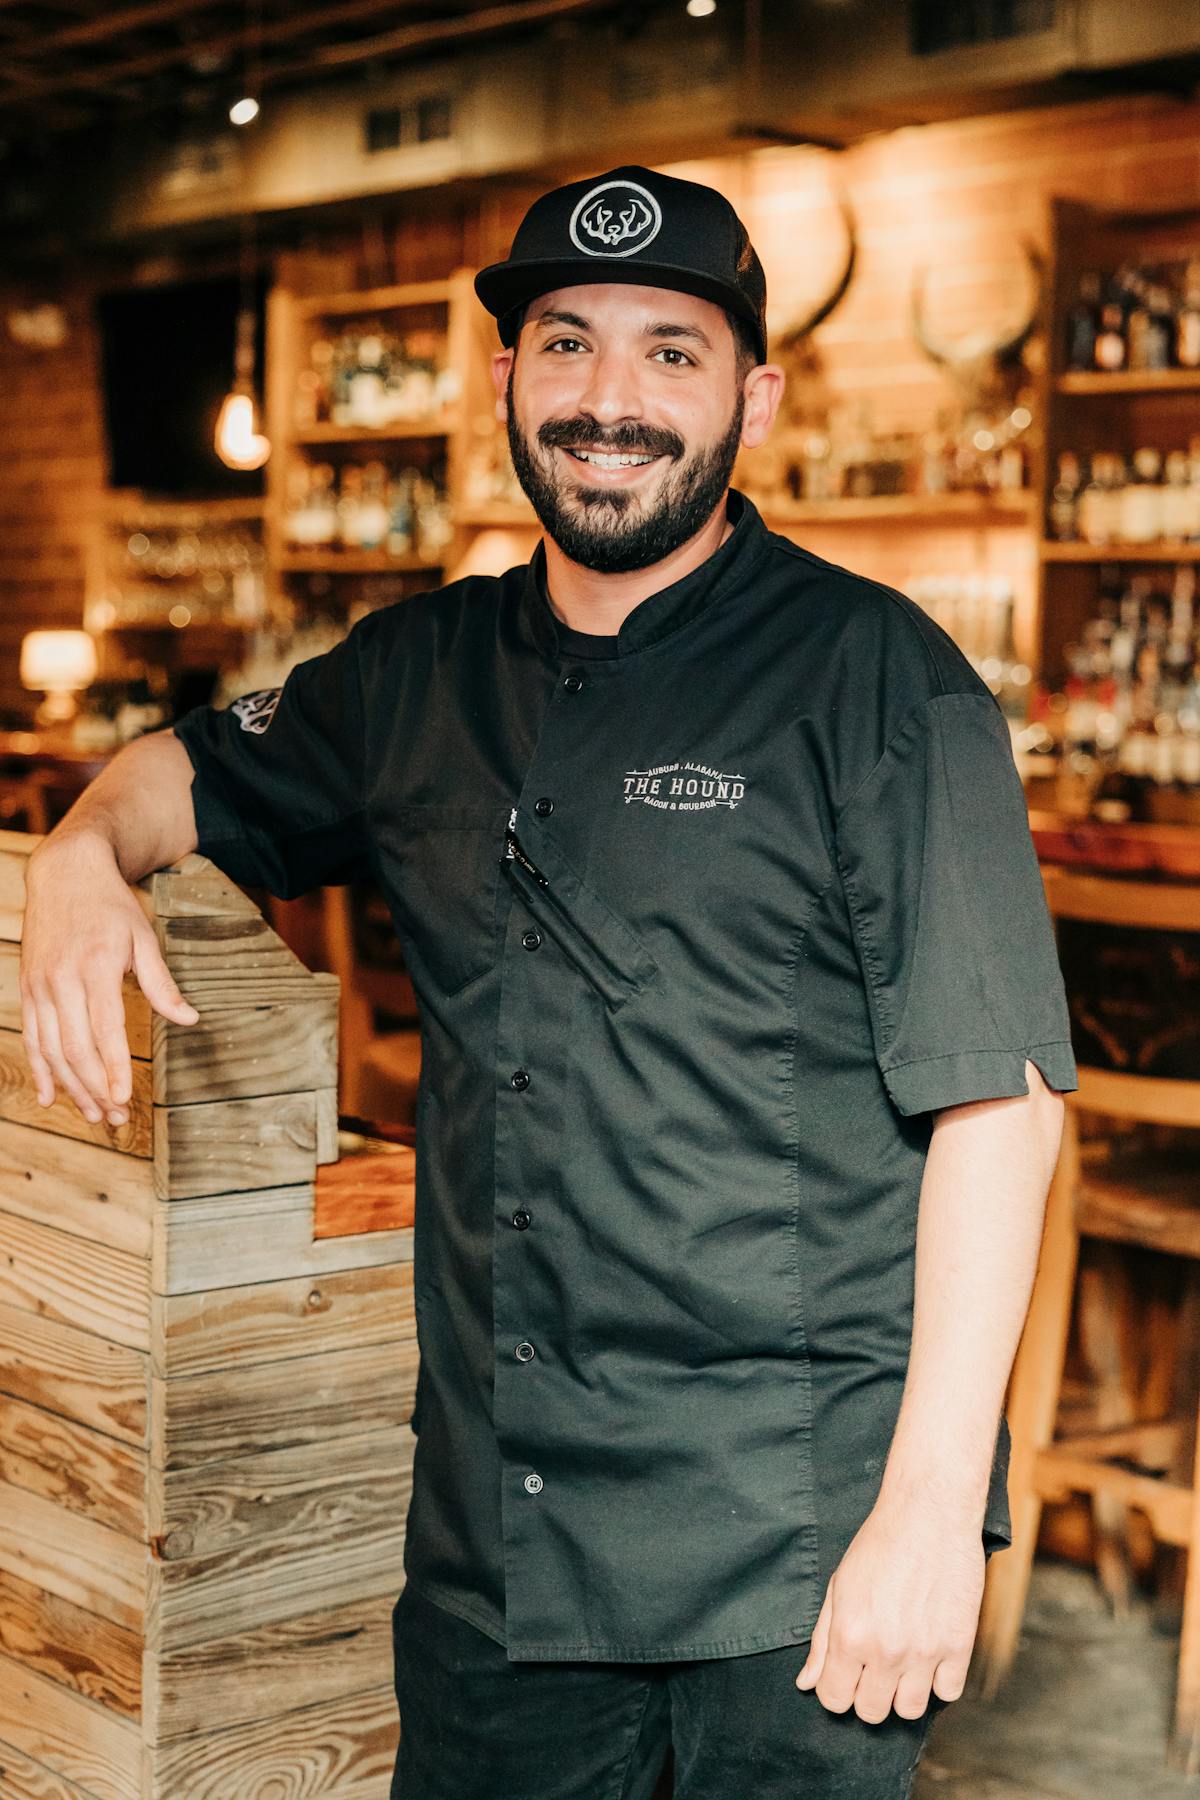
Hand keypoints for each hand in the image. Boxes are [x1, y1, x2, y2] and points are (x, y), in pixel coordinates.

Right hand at [20, 831, 199, 1127]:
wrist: (65, 874)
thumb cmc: (111, 907)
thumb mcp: (143, 938)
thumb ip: (161, 984)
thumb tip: (190, 1019)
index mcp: (96, 968)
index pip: (103, 1029)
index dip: (113, 1067)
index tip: (126, 1097)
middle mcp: (62, 980)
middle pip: (75, 1048)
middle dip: (96, 1088)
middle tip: (118, 1117)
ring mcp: (40, 986)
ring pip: (52, 1050)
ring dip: (72, 1088)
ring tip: (96, 1115)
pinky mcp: (28, 990)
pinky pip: (31, 1039)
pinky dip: (40, 1070)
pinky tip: (52, 1097)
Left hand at [795, 1497, 984, 1722]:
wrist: (928, 1514)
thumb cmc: (880, 1544)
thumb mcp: (839, 1586)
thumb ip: (821, 1639)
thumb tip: (806, 1682)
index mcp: (850, 1636)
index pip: (834, 1700)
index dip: (836, 1690)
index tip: (845, 1674)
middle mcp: (886, 1652)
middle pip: (871, 1712)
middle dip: (867, 1694)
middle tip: (874, 1666)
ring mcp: (925, 1652)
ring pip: (909, 1711)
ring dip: (902, 1693)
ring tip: (903, 1664)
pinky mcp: (959, 1646)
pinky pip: (947, 1694)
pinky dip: (938, 1681)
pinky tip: (931, 1656)